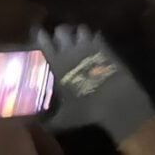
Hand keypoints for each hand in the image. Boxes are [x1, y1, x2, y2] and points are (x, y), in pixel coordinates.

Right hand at [34, 25, 154, 143]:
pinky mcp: (106, 47)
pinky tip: (94, 43)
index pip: (44, 42)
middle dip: (60, 32)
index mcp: (57, 64)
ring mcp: (90, 46)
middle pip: (62, 30)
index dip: (40, 36)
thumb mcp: (64, 119)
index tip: (38, 33)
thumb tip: (41, 126)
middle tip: (59, 37)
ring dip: (78, 33)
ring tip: (77, 39)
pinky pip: (97, 35)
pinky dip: (94, 38)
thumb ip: (50, 121)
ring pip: (80, 29)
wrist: (116, 100)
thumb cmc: (87, 108)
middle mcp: (71, 51)